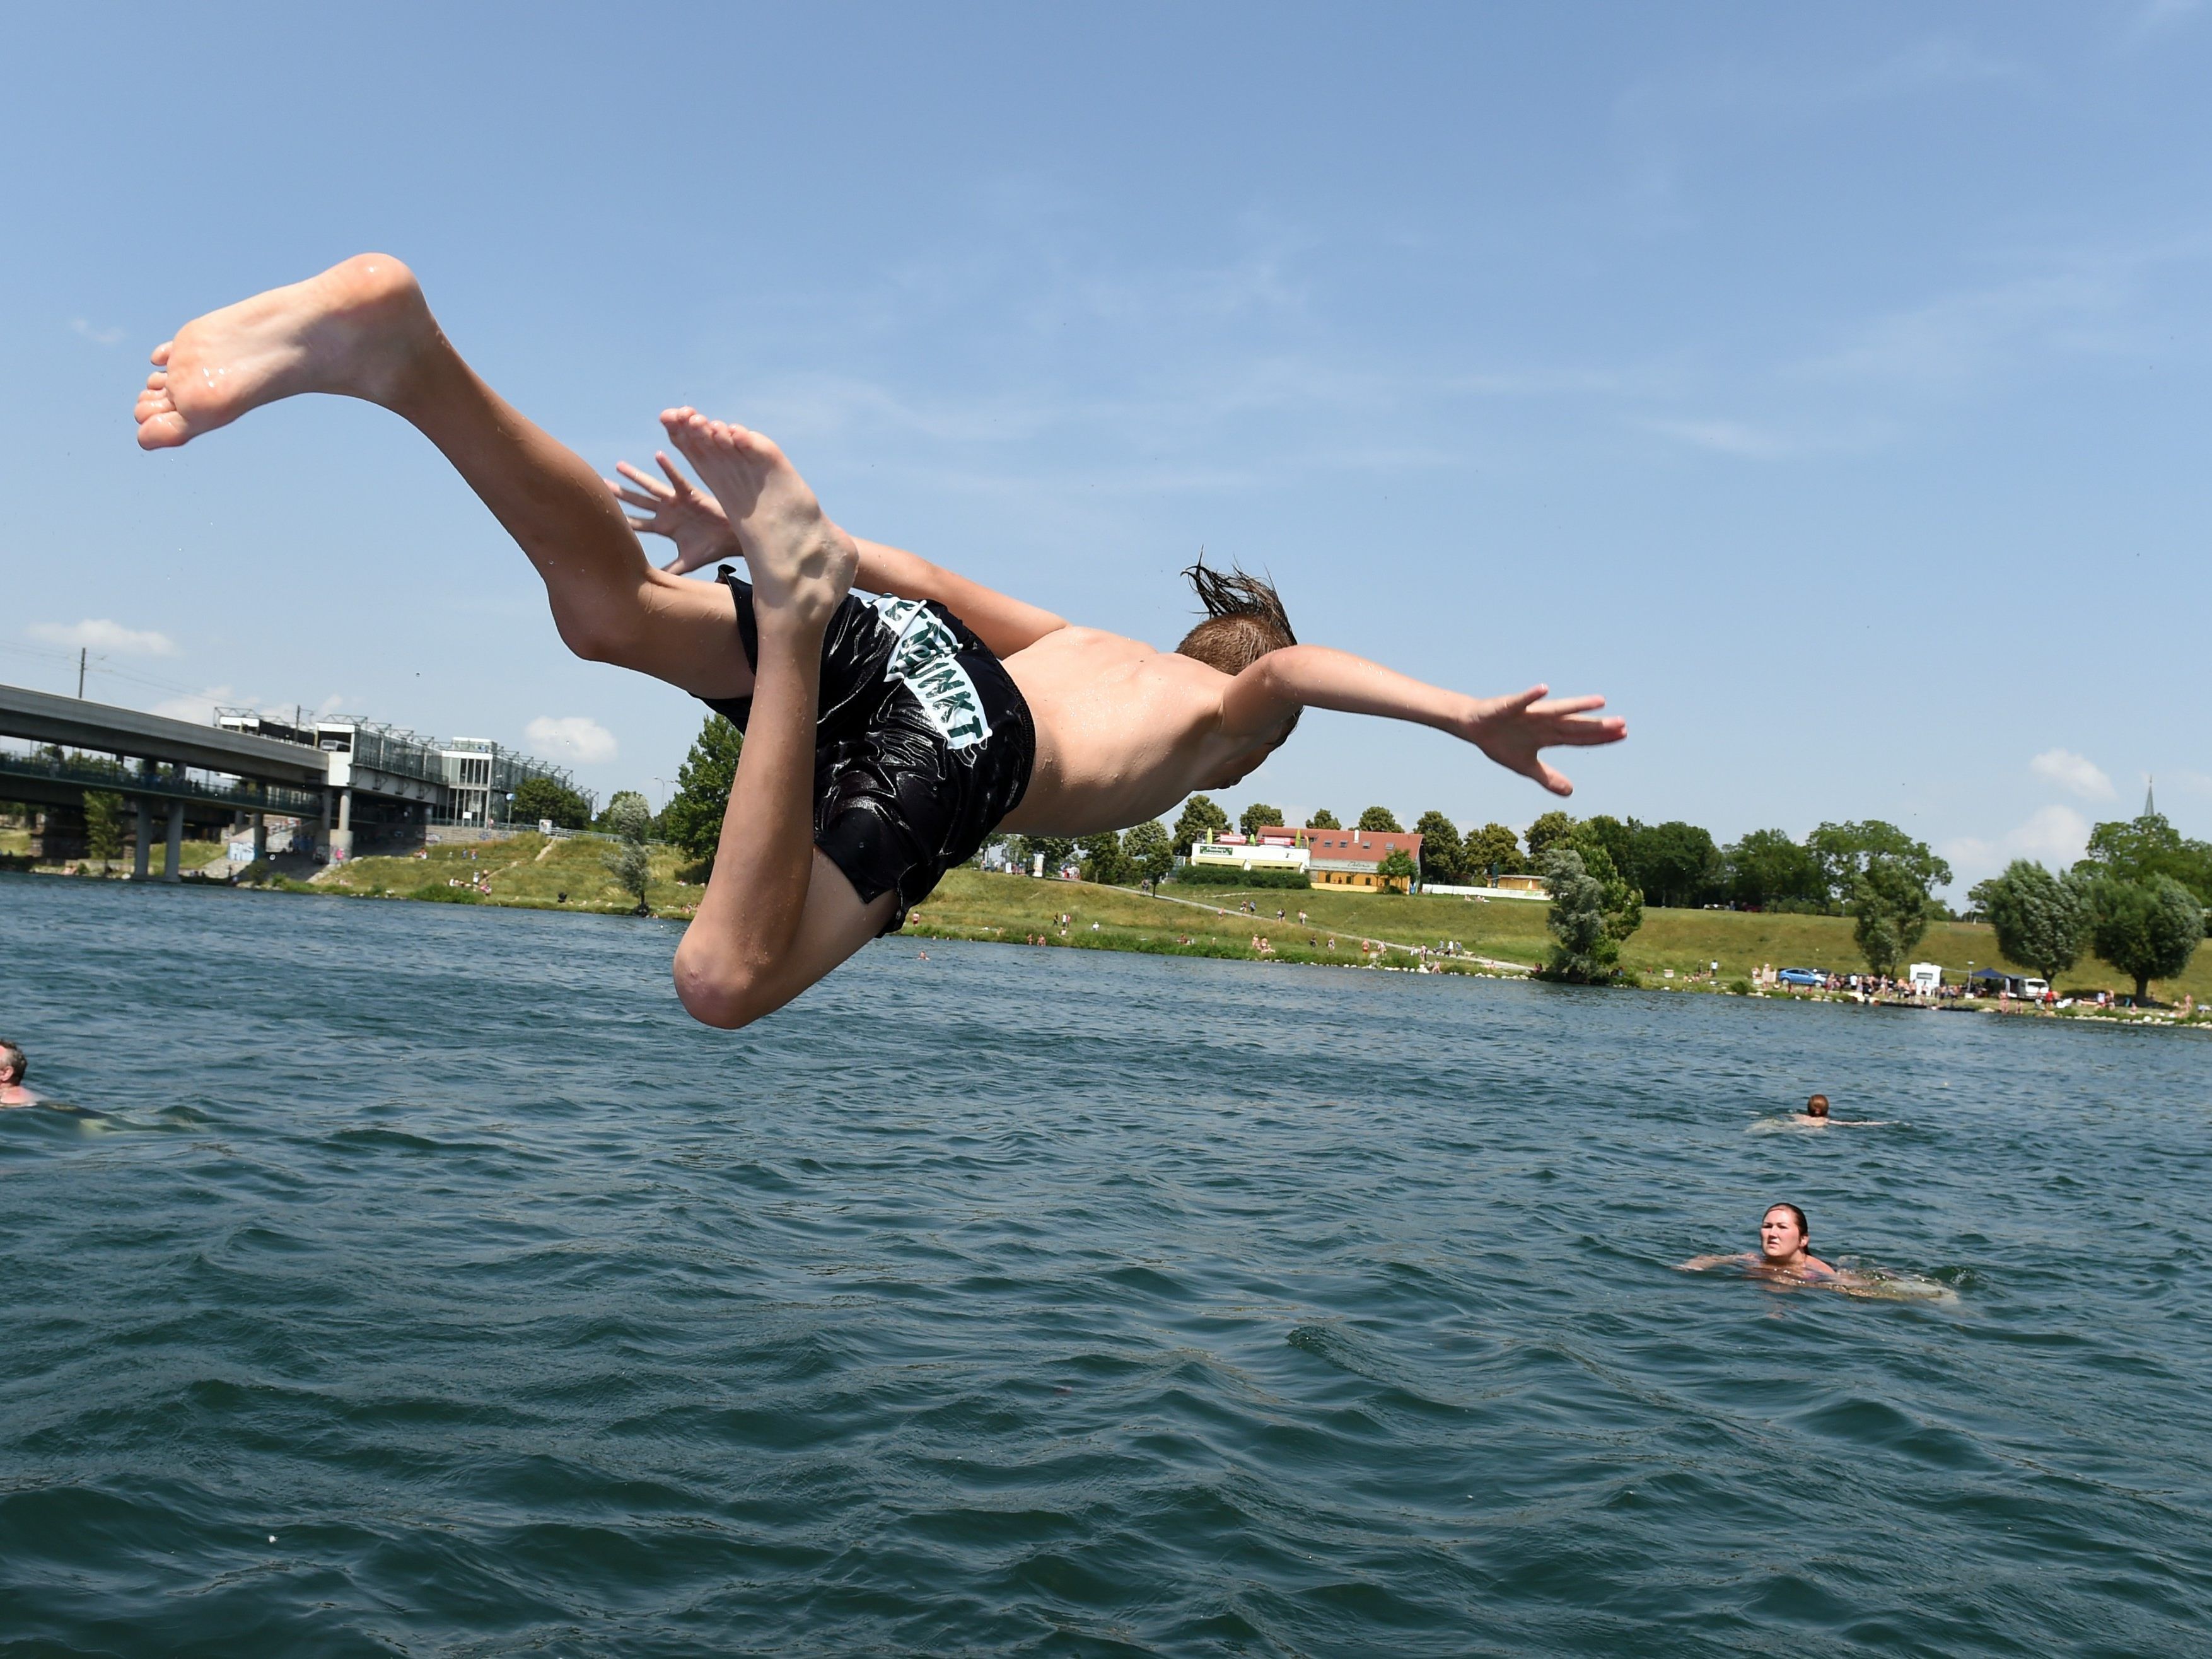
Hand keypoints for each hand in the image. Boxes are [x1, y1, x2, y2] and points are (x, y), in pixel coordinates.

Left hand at [606, 450, 739, 573]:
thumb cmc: (711, 549)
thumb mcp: (686, 563)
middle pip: (639, 502)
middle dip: (621, 493)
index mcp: (665, 526)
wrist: (732, 540)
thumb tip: (653, 586)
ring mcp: (677, 501)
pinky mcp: (690, 494)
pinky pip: (677, 479)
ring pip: (651, 487)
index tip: (603, 515)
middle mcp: (668, 511)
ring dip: (636, 477)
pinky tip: (658, 455)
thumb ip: (669, 571)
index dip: (622, 520)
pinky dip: (668, 468)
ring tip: (619, 466)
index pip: (638, 522)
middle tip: (601, 483)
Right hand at [1457, 685, 1625, 795]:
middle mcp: (1544, 722)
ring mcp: (1528, 713)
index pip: (1579, 737)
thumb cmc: (1501, 742)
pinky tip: (1544, 689)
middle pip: (1574, 725)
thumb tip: (1571, 792)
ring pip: (1556, 710)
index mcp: (1548, 735)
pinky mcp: (1509, 706)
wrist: (1473, 725)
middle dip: (1597, 726)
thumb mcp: (1525, 766)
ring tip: (1599, 702)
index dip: (1600, 738)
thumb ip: (1548, 778)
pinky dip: (1531, 696)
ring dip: (1577, 706)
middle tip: (1623, 724)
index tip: (1624, 734)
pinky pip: (1521, 701)